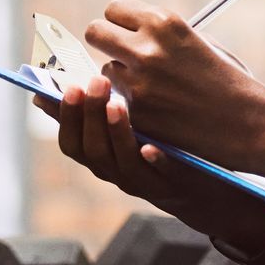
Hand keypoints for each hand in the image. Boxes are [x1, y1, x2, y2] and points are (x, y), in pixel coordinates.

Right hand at [33, 75, 264, 249]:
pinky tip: (150, 145)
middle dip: (89, 116)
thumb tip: (55, 80)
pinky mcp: (175, 183)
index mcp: (103, 157)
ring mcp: (145, 181)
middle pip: (91, 150)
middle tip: (95, 82)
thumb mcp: (127, 130)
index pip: (71, 141)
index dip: (64, 117)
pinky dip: (154, 161)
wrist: (210, 183)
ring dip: (116, 133)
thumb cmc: (162, 147)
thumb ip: (96, 109)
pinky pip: (162, 175)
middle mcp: (117, 172)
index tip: (68, 86)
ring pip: (120, 163)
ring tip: (118, 104)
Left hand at [82, 0, 264, 166]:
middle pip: (95, 32)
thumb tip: (128, 30)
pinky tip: (156, 109)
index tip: (129, 33)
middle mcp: (147, 47)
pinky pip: (116, 101)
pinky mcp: (136, 113)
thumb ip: (162, 33)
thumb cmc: (228, 80)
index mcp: (165, 22)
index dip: (121, 23)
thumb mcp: (198, 41)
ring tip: (151, 88)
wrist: (248, 123)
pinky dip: (130, 105)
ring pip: (104, 71)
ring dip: (120, 78)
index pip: (114, 9)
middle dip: (106, 43)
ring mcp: (138, 82)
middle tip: (121, 55)